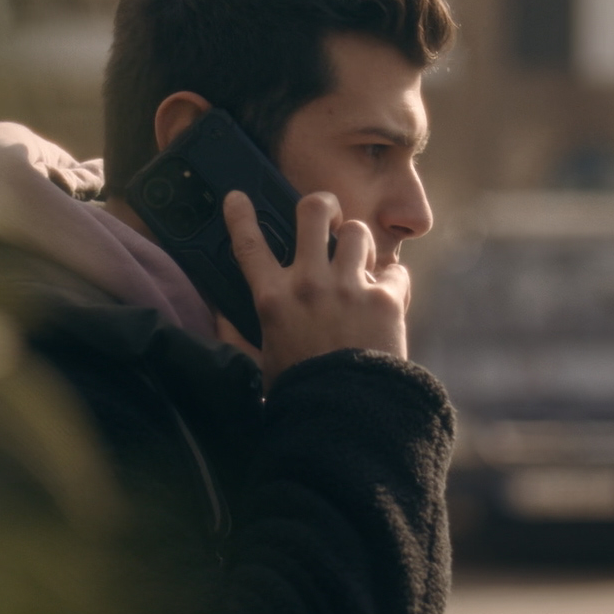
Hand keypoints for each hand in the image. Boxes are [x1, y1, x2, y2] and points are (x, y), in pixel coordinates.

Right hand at [223, 189, 409, 387]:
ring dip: (359, 244)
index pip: (249, 245)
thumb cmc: (301, 392)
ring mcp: (348, 287)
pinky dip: (392, 284)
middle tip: (328, 217)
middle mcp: (309, 284)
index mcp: (273, 300)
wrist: (347, 417)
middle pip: (313, 211)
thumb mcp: (258, 364)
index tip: (239, 197)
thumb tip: (219, 312)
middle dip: (322, 205)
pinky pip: (394, 271)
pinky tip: (387, 301)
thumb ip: (235, 336)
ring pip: (357, 231)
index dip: (240, 215)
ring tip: (360, 263)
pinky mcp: (384, 299)